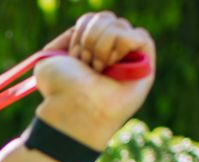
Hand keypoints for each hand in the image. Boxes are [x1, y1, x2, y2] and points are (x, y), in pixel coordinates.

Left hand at [33, 11, 155, 147]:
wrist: (73, 107)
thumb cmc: (60, 89)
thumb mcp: (51, 56)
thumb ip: (67, 37)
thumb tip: (83, 29)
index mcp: (92, 50)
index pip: (94, 19)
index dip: (82, 31)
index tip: (73, 56)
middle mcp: (112, 53)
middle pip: (107, 18)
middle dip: (90, 38)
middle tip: (85, 64)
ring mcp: (130, 59)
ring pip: (120, 24)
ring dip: (101, 46)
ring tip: (97, 69)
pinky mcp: (146, 65)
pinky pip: (139, 35)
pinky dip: (120, 46)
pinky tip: (112, 65)